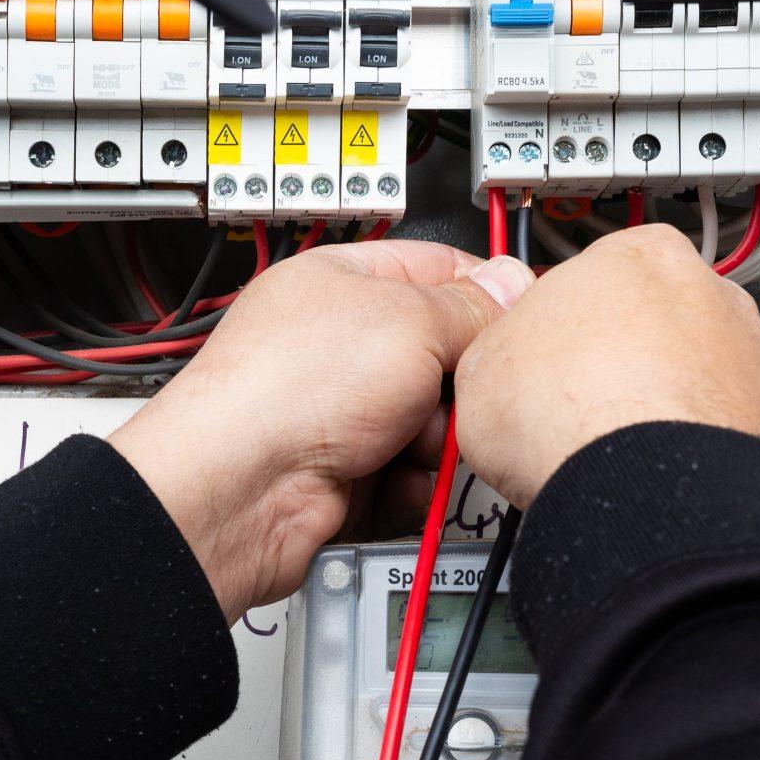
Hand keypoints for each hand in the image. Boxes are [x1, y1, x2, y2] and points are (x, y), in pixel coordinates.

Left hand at [113, 240, 528, 621]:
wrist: (240, 490)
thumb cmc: (285, 391)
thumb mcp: (409, 322)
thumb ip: (470, 305)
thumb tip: (509, 287)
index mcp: (341, 284)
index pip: (436, 269)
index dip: (484, 293)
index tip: (519, 319)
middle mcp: (336, 347)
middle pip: (439, 357)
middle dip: (457, 384)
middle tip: (455, 394)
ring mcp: (337, 414)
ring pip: (430, 425)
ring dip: (438, 442)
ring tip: (415, 445)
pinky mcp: (343, 476)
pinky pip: (409, 479)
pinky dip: (414, 486)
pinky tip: (399, 482)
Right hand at [455, 223, 759, 511]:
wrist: (647, 489)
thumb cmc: (573, 417)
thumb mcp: (481, 364)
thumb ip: (498, 340)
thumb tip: (494, 352)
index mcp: (635, 252)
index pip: (588, 278)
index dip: (557, 328)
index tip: (544, 362)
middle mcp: (706, 290)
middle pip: (654, 320)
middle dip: (622, 362)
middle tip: (579, 411)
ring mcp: (750, 351)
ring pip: (701, 372)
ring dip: (669, 404)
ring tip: (623, 455)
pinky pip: (734, 426)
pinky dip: (705, 449)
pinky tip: (665, 477)